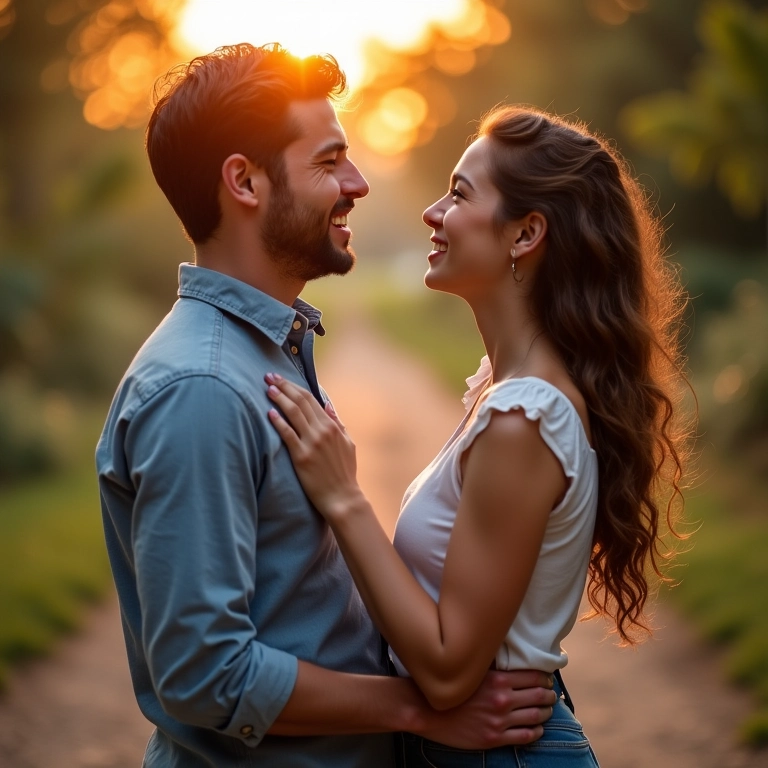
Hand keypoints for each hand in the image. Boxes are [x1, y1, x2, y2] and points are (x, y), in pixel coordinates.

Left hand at [265, 373, 363, 516]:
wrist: (342, 498)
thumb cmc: (345, 473)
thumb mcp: (348, 444)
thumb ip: (338, 423)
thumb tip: (327, 404)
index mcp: (332, 426)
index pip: (311, 399)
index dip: (294, 387)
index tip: (281, 378)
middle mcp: (322, 431)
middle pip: (300, 401)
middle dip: (284, 387)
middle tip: (269, 377)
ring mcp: (312, 443)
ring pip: (293, 414)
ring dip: (279, 399)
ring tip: (268, 389)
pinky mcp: (301, 457)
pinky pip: (287, 435)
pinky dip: (278, 422)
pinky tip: (269, 413)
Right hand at [416, 670, 555, 748]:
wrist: (429, 712)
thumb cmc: (450, 687)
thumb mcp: (473, 671)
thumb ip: (495, 669)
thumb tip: (513, 663)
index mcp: (498, 680)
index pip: (533, 677)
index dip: (545, 678)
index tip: (547, 679)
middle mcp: (502, 700)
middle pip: (539, 696)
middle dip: (549, 695)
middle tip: (551, 694)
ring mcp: (500, 720)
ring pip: (536, 716)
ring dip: (546, 712)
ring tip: (547, 710)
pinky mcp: (495, 738)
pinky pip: (525, 736)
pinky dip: (536, 731)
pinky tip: (537, 728)